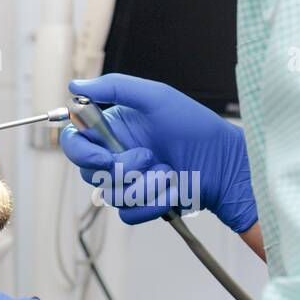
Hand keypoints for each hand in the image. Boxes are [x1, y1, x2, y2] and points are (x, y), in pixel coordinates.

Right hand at [60, 74, 257, 231]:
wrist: (224, 163)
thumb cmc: (196, 127)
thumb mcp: (156, 97)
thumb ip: (115, 87)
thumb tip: (75, 85)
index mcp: (114, 129)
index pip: (75, 141)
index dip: (81, 151)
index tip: (104, 154)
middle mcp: (117, 155)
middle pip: (88, 172)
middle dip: (120, 168)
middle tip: (147, 156)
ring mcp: (129, 182)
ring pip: (110, 195)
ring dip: (143, 184)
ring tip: (168, 171)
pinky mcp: (142, 204)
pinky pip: (128, 213)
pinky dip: (152, 202)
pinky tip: (172, 189)